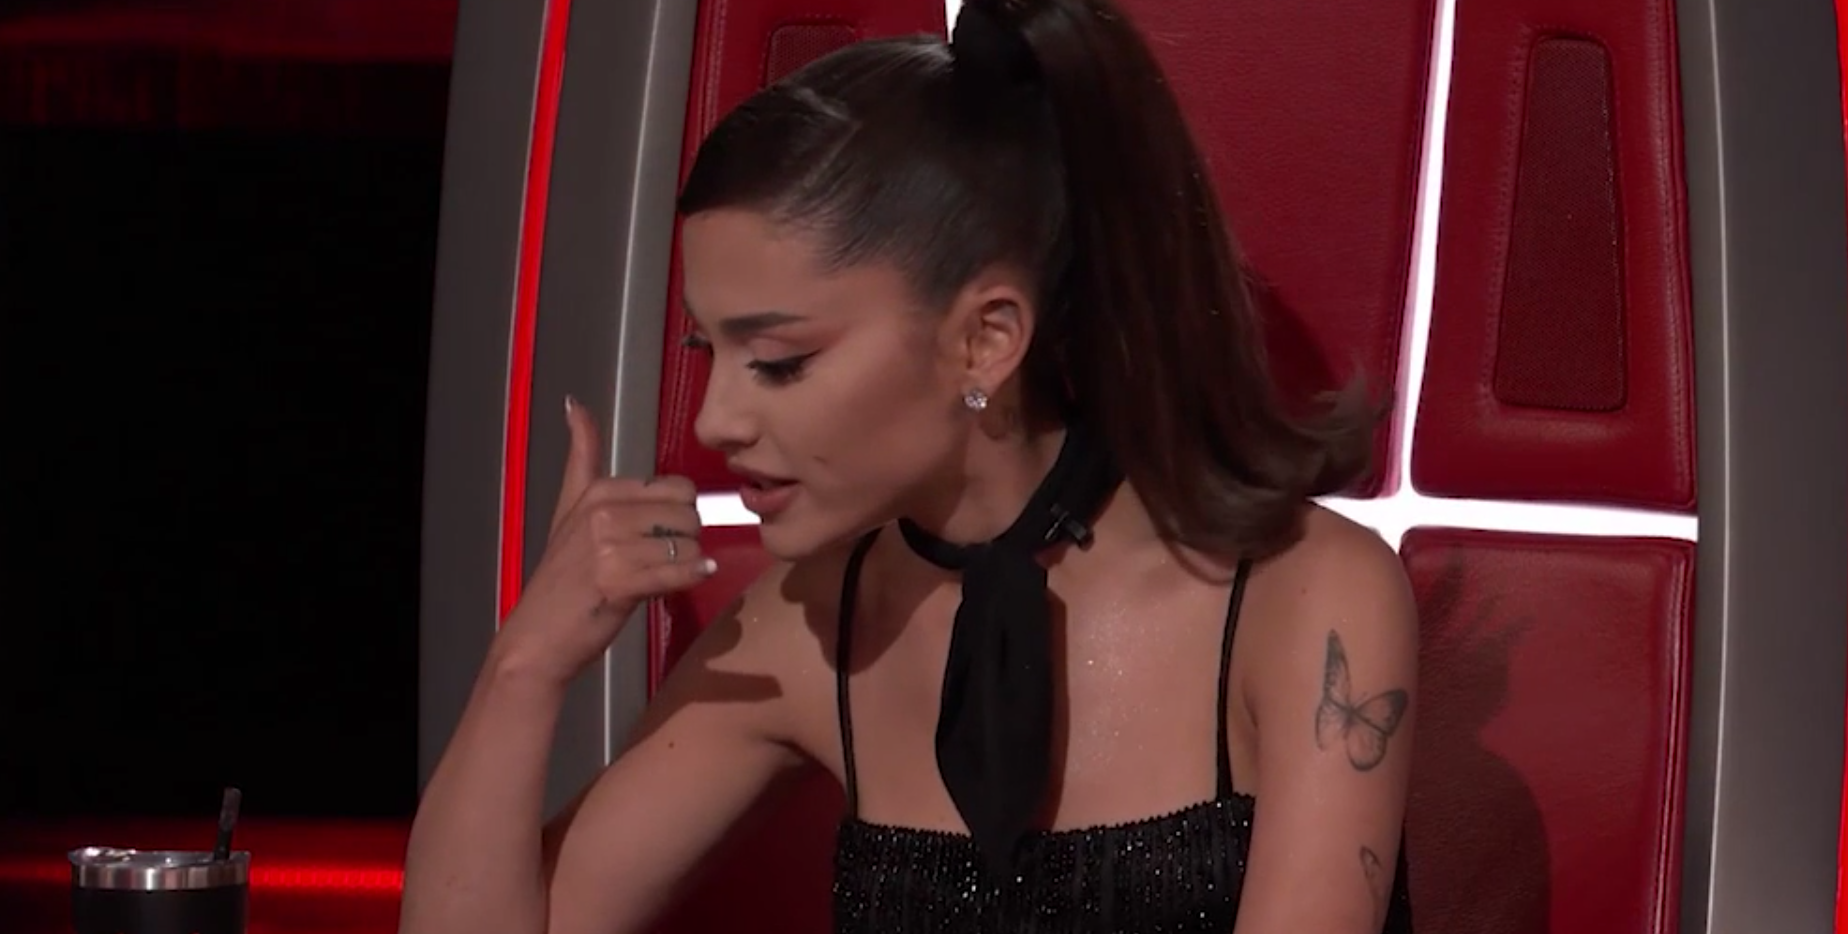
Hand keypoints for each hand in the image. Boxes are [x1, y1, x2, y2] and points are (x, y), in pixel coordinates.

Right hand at [492, 397, 715, 686]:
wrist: (537, 638)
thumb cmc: (563, 578)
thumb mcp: (569, 510)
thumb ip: (581, 458)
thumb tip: (574, 402)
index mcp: (598, 491)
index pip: (674, 487)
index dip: (677, 514)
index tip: (658, 534)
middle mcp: (604, 512)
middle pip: (687, 513)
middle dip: (686, 538)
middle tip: (663, 560)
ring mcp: (611, 546)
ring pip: (689, 543)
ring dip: (687, 563)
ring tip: (662, 576)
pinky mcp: (622, 581)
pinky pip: (682, 571)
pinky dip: (691, 578)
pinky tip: (685, 581)